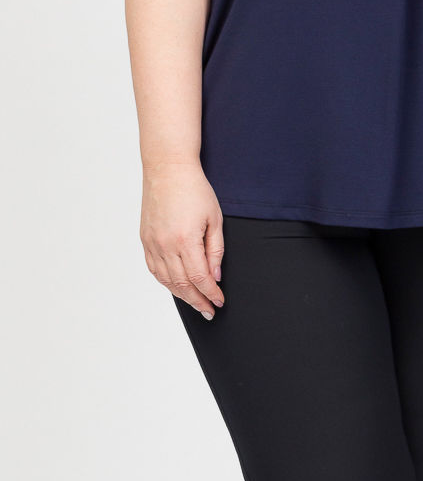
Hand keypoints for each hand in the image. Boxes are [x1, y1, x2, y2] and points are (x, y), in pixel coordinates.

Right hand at [140, 161, 225, 319]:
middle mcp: (166, 245)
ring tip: (195, 303)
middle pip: (182, 284)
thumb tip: (215, 276)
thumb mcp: (214, 218)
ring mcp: (152, 244)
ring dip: (182, 296)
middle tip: (209, 311)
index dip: (210, 293)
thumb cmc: (194, 189)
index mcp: (185, 240)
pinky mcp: (145, 240)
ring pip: (167, 281)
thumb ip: (215, 249)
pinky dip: (166, 282)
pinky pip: (155, 270)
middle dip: (198, 300)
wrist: (168, 169)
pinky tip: (176, 287)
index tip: (219, 301)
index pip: (199, 278)